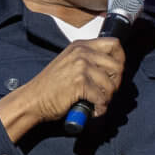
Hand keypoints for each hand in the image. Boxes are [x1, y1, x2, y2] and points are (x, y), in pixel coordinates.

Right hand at [0, 39, 124, 140]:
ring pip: (111, 84)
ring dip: (108, 98)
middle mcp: (82, 52)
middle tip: (107, 92)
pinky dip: (100, 107)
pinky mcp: (80, 82)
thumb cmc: (51, 86)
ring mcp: (81, 66)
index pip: (114, 44)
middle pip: (117, 65)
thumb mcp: (71, 63)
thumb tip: (115, 69)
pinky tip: (93, 109)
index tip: (116, 73)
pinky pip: (102, 97)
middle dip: (116, 83)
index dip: (120, 60)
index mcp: (81, 45)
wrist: (33, 99)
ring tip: (98, 103)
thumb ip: (90, 61)